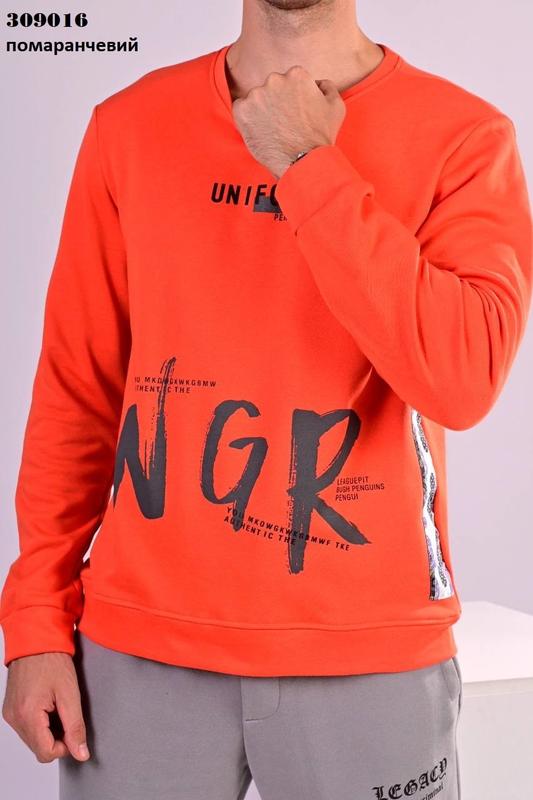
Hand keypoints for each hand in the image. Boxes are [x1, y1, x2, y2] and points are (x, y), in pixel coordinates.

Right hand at [2, 651, 89, 762]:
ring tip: (56, 705)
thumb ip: (75, 726)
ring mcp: (10, 714)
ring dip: (48, 729)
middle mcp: (14, 718)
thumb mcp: (70, 693)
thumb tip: (80, 753)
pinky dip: (39, 722)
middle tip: (66, 712)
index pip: (46, 753)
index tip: (73, 728)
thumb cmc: (52, 660)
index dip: (65, 746)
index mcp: (27, 715)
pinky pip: (26, 727)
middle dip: (56, 737)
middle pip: (38, 748)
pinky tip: (48, 703)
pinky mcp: (10, 709)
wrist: (36, 639)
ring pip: (33, 739)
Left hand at [231, 65, 345, 178]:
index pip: (290, 81)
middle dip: (276, 102)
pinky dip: (247, 119)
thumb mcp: (336, 107)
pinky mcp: (242, 111)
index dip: (292, 98)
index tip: (294, 112)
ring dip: (262, 111)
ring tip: (272, 130)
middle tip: (283, 124)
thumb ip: (326, 87)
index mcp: (296, 75)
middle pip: (272, 87)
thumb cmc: (319, 137)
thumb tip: (319, 83)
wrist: (302, 161)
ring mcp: (256, 95)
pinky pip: (241, 110)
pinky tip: (260, 131)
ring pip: (256, 98)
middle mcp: (275, 80)